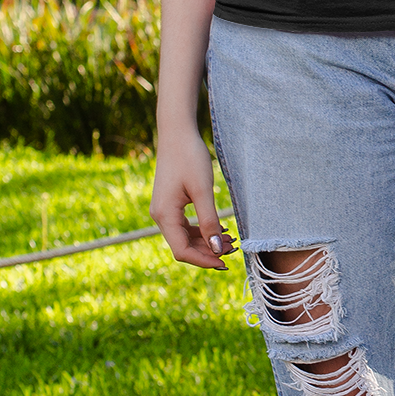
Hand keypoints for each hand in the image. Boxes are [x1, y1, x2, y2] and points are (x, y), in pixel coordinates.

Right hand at [151, 126, 236, 270]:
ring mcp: (163, 210)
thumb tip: (217, 250)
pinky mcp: (170, 204)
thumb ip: (209, 222)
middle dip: (208, 251)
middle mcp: (160, 216)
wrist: (177, 133)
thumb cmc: (190, 157)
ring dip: (206, 242)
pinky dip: (202, 231)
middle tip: (234, 248)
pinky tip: (220, 230)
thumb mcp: (203, 191)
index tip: (225, 262)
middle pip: (183, 246)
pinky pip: (185, 226)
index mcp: (164, 215)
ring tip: (231, 239)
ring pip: (185, 238)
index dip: (204, 260)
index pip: (182, 251)